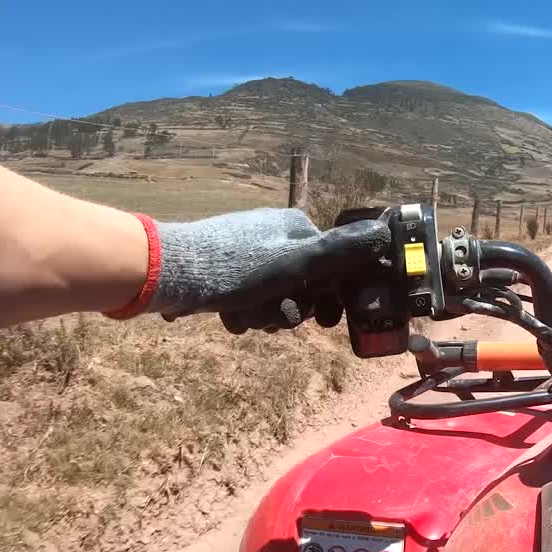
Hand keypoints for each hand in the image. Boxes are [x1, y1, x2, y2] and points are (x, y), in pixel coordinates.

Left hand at [140, 208, 388, 332]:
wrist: (167, 272)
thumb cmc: (236, 269)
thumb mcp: (296, 263)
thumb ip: (340, 252)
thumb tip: (384, 230)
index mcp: (296, 227)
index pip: (331, 269)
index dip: (328, 300)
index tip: (322, 323)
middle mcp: (274, 234)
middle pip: (301, 286)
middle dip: (288, 311)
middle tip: (272, 319)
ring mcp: (247, 250)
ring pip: (273, 296)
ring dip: (262, 315)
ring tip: (242, 318)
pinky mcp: (223, 267)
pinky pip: (246, 296)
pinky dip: (240, 310)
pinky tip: (225, 315)